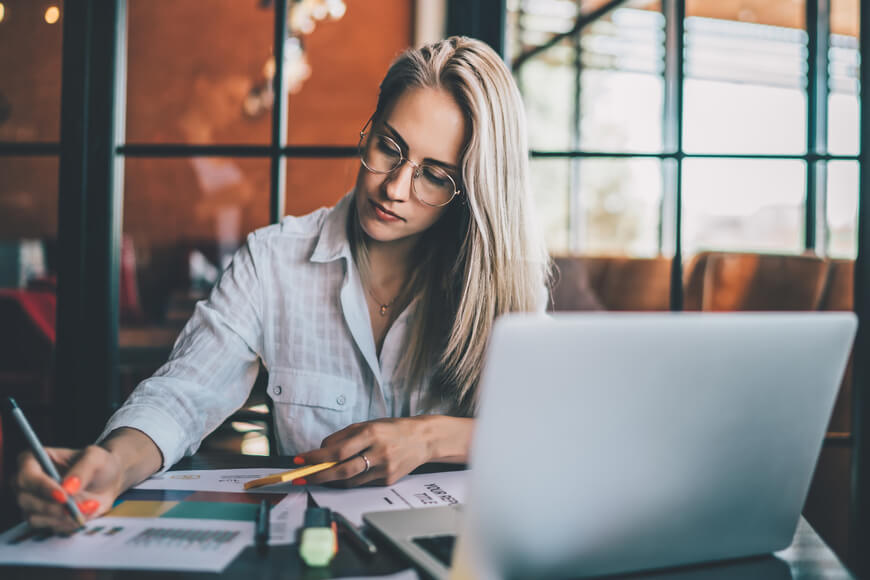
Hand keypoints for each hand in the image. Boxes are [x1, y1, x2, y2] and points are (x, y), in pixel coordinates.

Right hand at [14, 445, 123, 532]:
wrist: (108, 482)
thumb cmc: (99, 464)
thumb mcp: (96, 458)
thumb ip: (82, 469)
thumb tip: (67, 487)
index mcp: (34, 460)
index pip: (26, 476)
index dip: (42, 488)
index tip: (64, 496)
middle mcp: (28, 482)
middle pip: (25, 500)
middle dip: (53, 507)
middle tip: (80, 506)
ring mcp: (32, 502)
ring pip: (34, 517)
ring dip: (63, 517)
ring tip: (88, 506)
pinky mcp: (42, 518)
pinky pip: (48, 527)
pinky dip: (67, 523)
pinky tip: (84, 514)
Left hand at [295, 417, 435, 486]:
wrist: (422, 439)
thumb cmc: (392, 429)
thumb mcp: (367, 425)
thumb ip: (343, 436)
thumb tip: (321, 450)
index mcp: (371, 434)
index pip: (337, 451)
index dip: (316, 457)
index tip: (300, 460)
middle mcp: (378, 452)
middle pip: (342, 471)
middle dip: (318, 476)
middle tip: (303, 478)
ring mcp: (384, 469)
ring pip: (350, 481)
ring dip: (332, 480)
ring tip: (323, 474)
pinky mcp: (388, 481)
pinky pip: (362, 484)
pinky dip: (350, 480)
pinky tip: (348, 473)